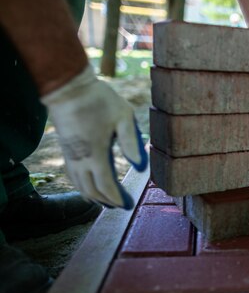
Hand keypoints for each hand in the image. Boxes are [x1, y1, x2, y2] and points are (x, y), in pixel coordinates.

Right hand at [41, 65, 147, 208]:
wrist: (67, 87)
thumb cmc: (99, 100)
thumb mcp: (123, 117)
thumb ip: (131, 143)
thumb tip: (140, 166)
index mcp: (95, 154)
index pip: (105, 185)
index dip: (116, 198)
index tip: (127, 205)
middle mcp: (79, 159)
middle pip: (90, 190)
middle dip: (106, 201)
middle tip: (120, 206)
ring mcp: (69, 154)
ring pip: (78, 185)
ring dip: (92, 196)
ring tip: (106, 201)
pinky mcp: (64, 148)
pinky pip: (72, 175)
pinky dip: (81, 185)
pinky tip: (89, 185)